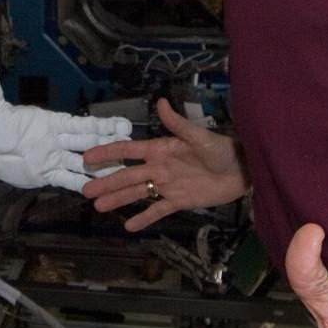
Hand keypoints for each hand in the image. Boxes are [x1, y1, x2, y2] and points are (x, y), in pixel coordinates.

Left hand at [0, 60, 131, 192]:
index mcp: (51, 122)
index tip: (122, 124)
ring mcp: (52, 159)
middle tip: (131, 145)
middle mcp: (56, 140)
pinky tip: (97, 191)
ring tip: (122, 171)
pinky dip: (80, 185)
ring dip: (101, 167)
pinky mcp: (44, 175)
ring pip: (81, 164)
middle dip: (108, 143)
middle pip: (87, 142)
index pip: (79, 124)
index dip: (100, 125)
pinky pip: (66, 180)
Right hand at [80, 98, 248, 230]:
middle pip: (127, 175)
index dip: (107, 153)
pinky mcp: (179, 201)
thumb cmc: (221, 149)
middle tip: (84, 189)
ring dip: (118, 199)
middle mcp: (159, 167)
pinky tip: (128, 226)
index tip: (87, 157)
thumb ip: (177, 123)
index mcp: (160, 149)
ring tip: (98, 207)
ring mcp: (167, 186)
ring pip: (137, 193)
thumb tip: (160, 101)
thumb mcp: (199, 135)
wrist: (243, 170)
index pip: (128, 150)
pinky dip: (143, 218)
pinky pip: (158, 211)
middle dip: (106, 182)